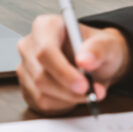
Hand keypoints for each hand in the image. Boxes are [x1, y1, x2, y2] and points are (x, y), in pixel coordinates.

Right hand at [16, 15, 130, 114]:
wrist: (93, 63)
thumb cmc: (96, 49)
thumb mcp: (107, 44)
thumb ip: (98, 49)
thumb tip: (85, 60)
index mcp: (45, 27)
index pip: (45, 51)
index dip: (63, 71)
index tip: (84, 84)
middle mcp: (29, 46)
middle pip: (41, 76)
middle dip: (69, 90)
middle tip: (93, 94)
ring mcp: (25, 67)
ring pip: (41, 92)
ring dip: (68, 99)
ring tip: (86, 92)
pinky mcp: (26, 86)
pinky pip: (40, 103)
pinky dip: (61, 104)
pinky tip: (72, 95)